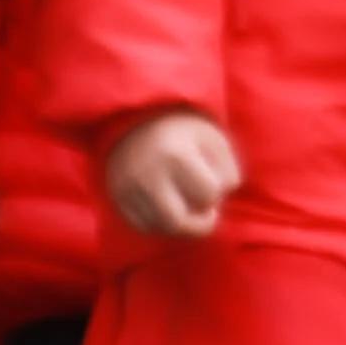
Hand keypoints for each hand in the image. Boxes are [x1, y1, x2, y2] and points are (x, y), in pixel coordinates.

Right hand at [103, 106, 239, 239]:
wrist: (138, 117)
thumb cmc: (186, 133)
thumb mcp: (215, 142)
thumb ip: (228, 174)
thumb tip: (215, 205)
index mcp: (177, 154)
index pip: (208, 195)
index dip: (216, 193)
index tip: (211, 180)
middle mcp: (147, 172)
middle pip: (177, 222)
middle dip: (198, 225)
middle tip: (205, 214)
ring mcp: (128, 185)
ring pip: (159, 227)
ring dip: (180, 225)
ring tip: (186, 206)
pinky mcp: (117, 194)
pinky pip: (142, 225)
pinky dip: (159, 223)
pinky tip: (167, 206)